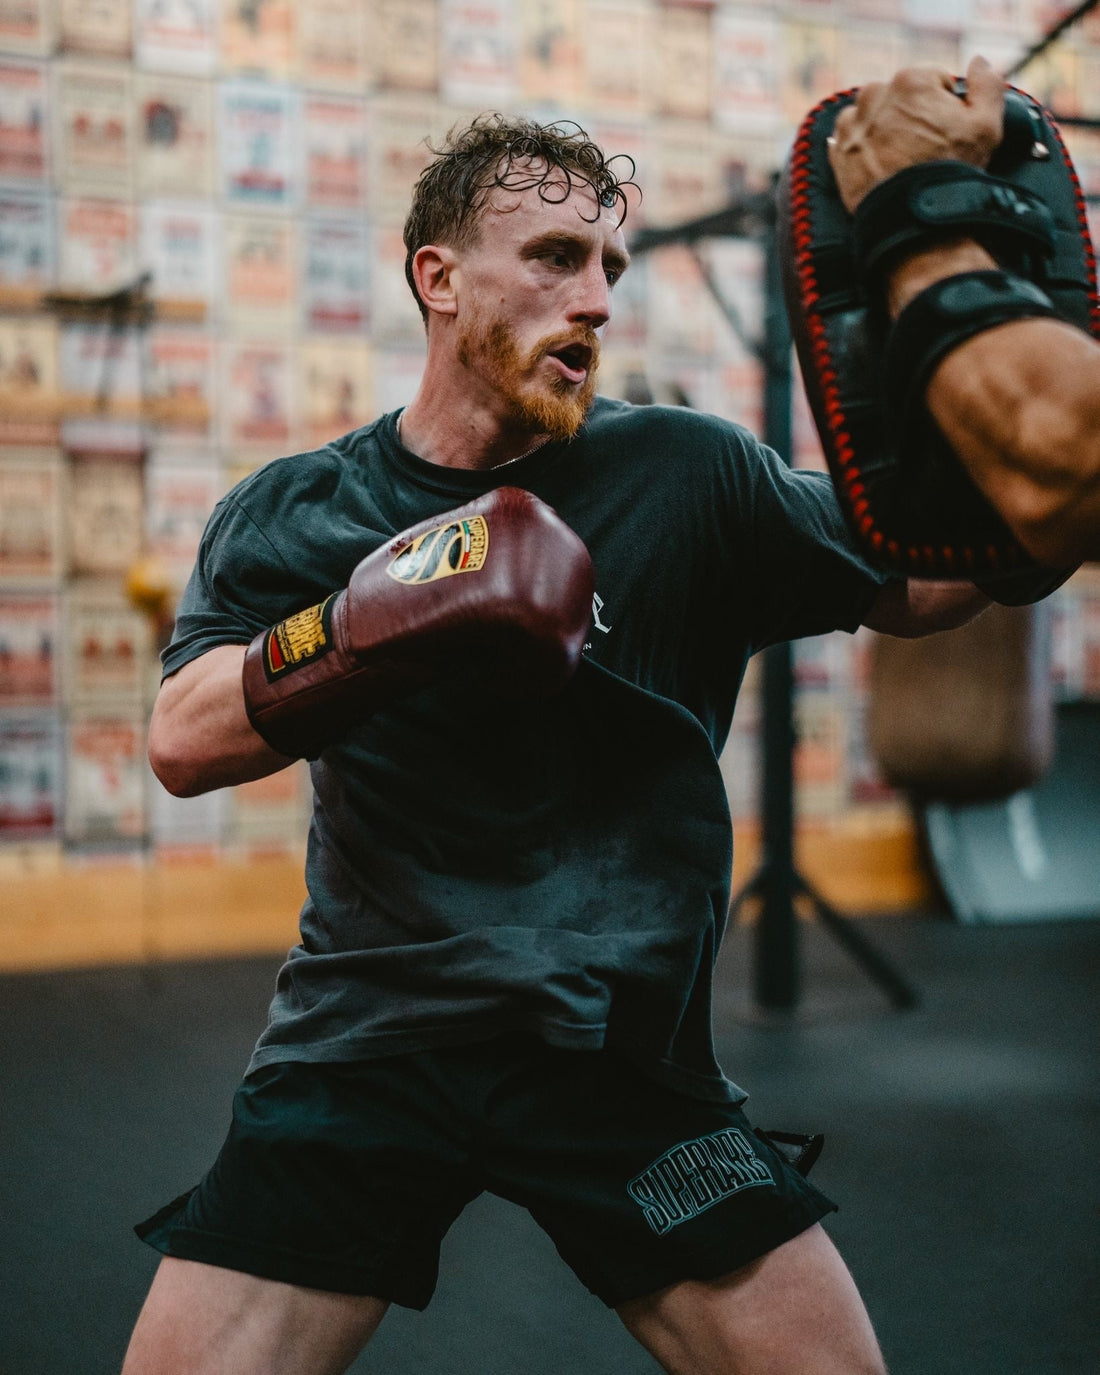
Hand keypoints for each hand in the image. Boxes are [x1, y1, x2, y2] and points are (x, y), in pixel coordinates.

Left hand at [827, 55, 1004, 212]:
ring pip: (874, 116)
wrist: (911, 216)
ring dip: (886, 129)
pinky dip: (864, 148)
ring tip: (900, 159)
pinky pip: (851, 139)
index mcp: (911, 79)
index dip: (945, 109)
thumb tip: (979, 61)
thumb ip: (987, 84)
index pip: (934, 83)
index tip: (946, 133)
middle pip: (902, 98)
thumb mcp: (986, 125)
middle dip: (913, 117)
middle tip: (923, 150)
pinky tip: (879, 165)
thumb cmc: (951, 170)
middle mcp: (875, 94)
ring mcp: (852, 123)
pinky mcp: (838, 150)